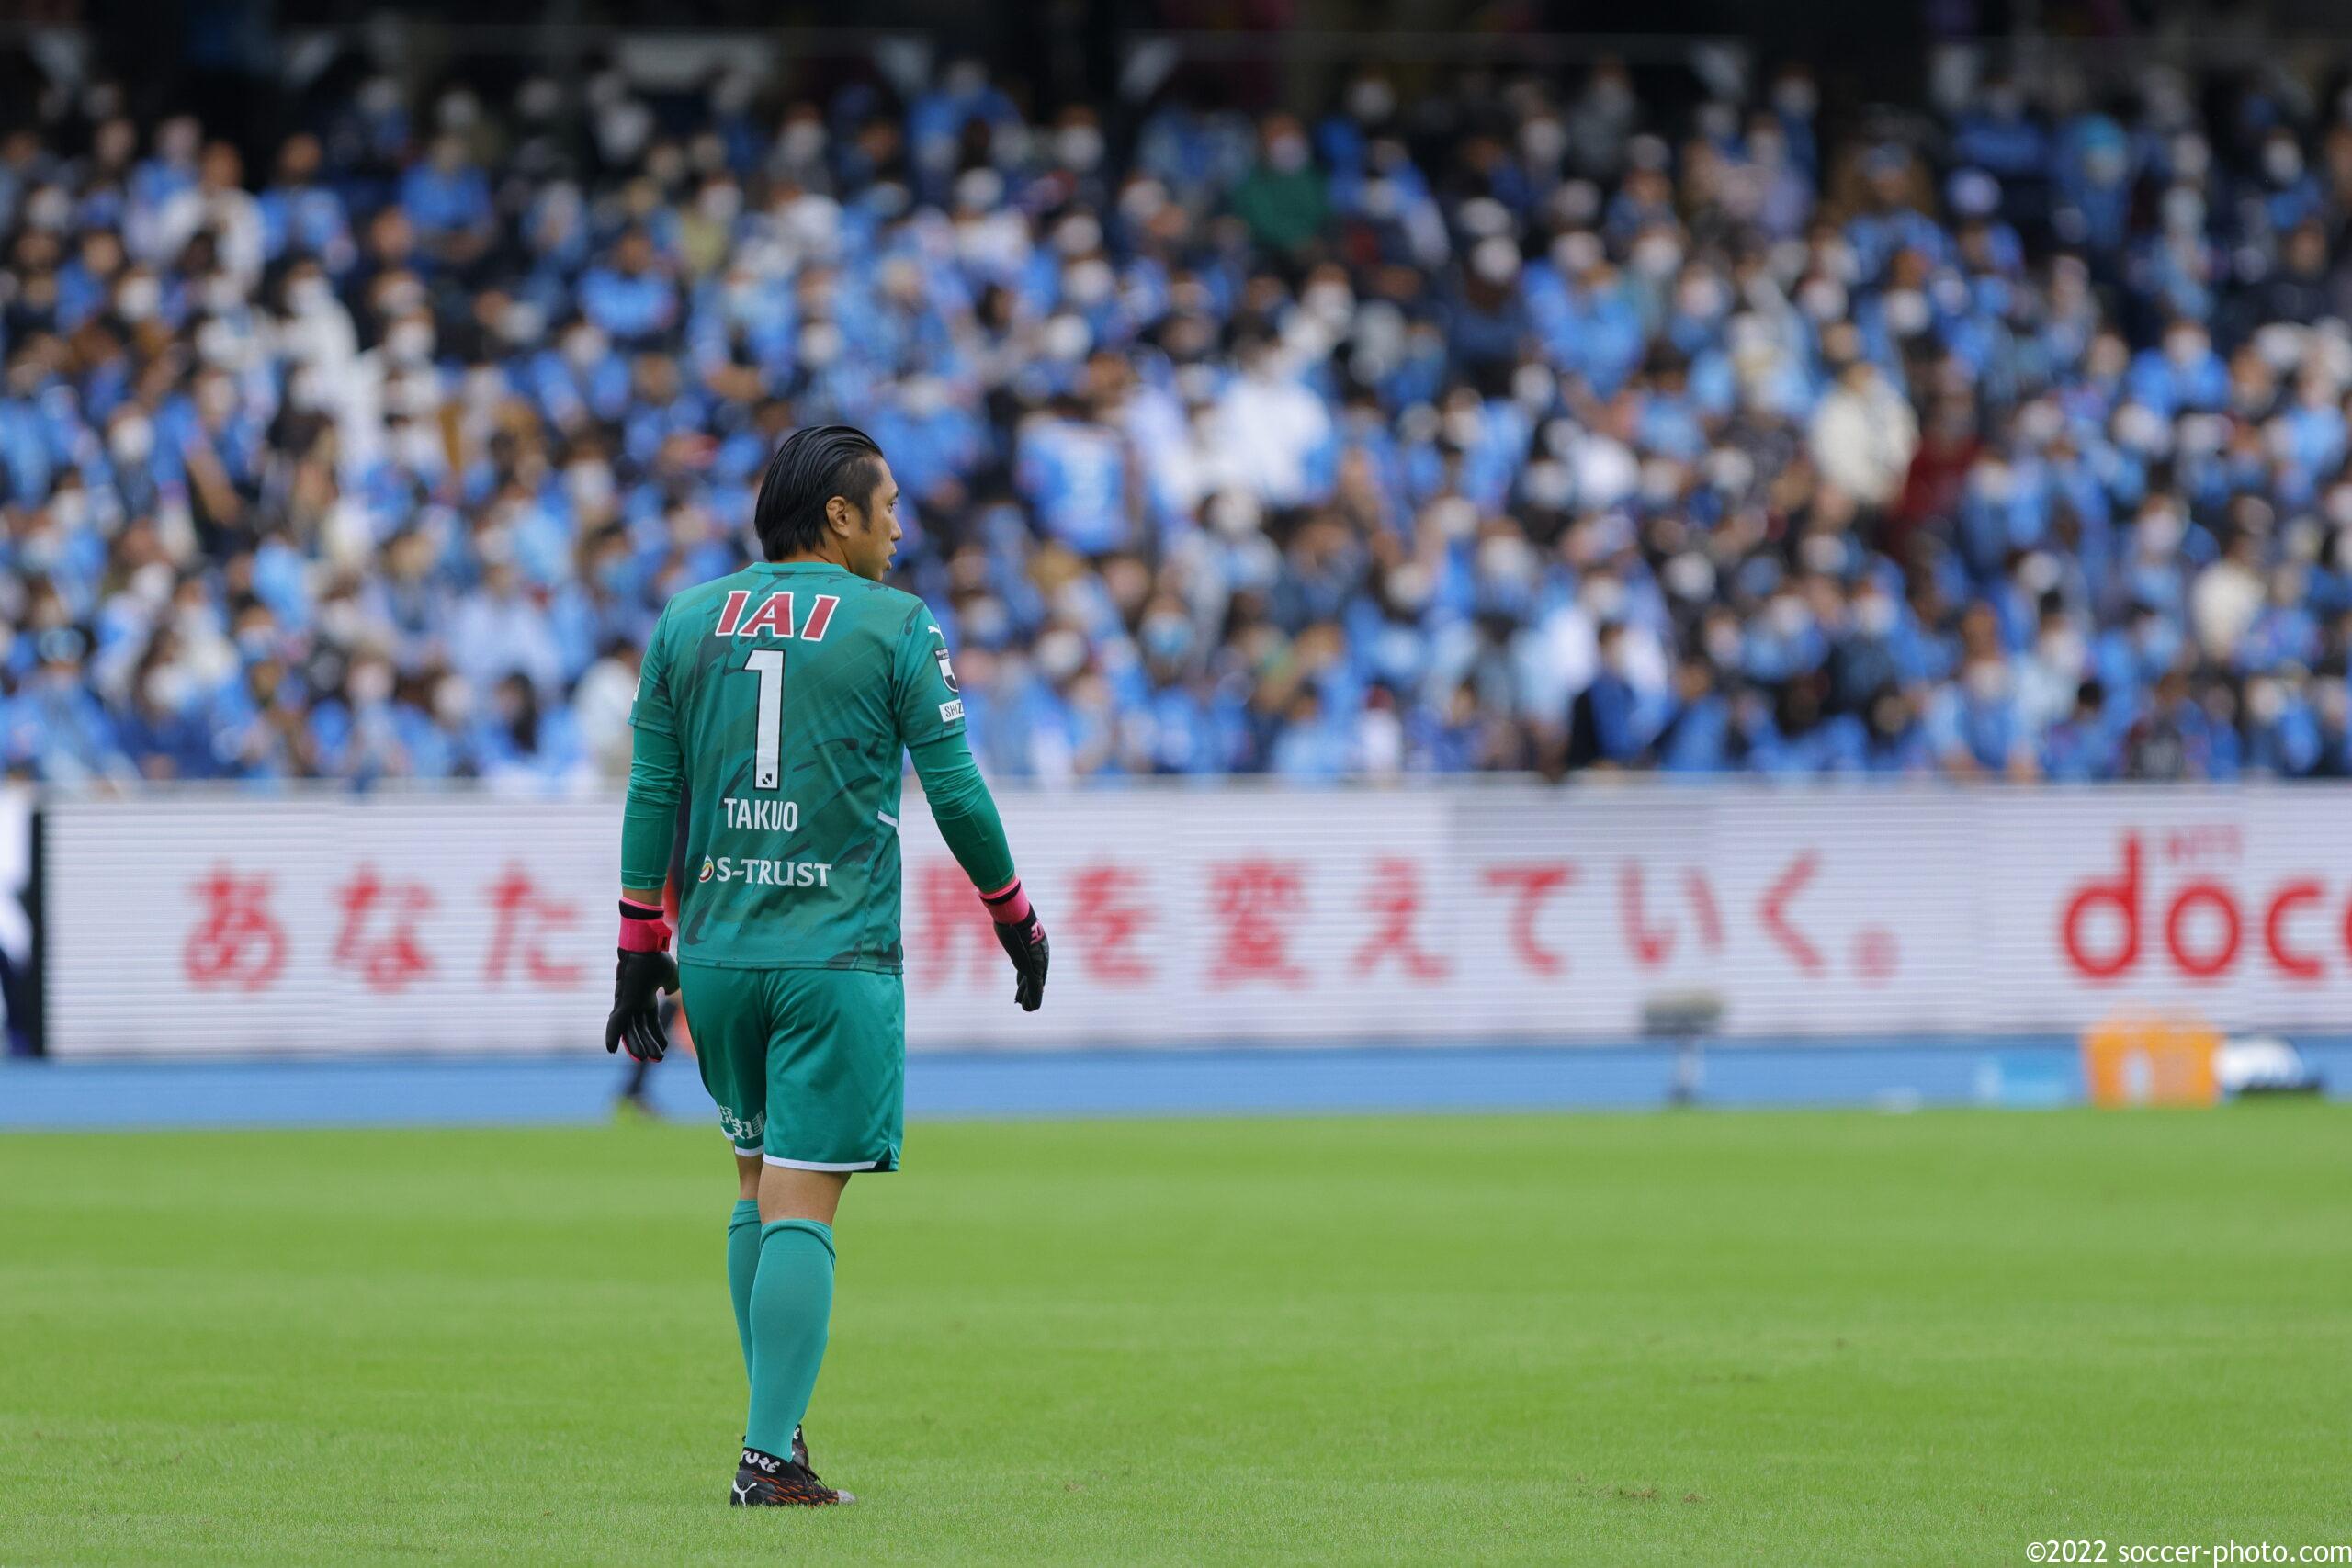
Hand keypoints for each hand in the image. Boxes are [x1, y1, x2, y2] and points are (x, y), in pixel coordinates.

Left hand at [606, 898, 678, 1060]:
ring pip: (628, 1029)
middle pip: (639, 1029)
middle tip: (655, 1060)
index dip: (656, 1035)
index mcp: (645, 997)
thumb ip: (670, 986)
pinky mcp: (622, 1000)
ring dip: (635, 1045)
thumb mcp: (670, 975)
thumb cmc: (656, 955)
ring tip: (643, 1060)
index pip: (650, 1021)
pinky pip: (616, 1022)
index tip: (663, 1048)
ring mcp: (626, 1001)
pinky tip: (610, 1050)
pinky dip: (612, 1036)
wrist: (646, 942)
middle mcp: (634, 1001)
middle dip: (647, 1044)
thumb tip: (670, 993)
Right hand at [980, 878, 1048, 1011]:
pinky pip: (1034, 989)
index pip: (1031, 964)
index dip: (1025, 977)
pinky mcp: (1033, 969)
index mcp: (1035, 944)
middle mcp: (1039, 954)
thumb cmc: (1007, 912)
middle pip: (1034, 976)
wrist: (1013, 913)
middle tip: (1022, 1001)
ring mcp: (1037, 962)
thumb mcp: (1004, 918)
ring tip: (1028, 1009)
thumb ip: (1000, 918)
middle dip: (1026, 990)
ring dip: (1030, 998)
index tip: (1020, 985)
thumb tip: (988, 900)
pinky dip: (1033, 999)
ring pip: (1035, 986)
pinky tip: (1031, 1008)